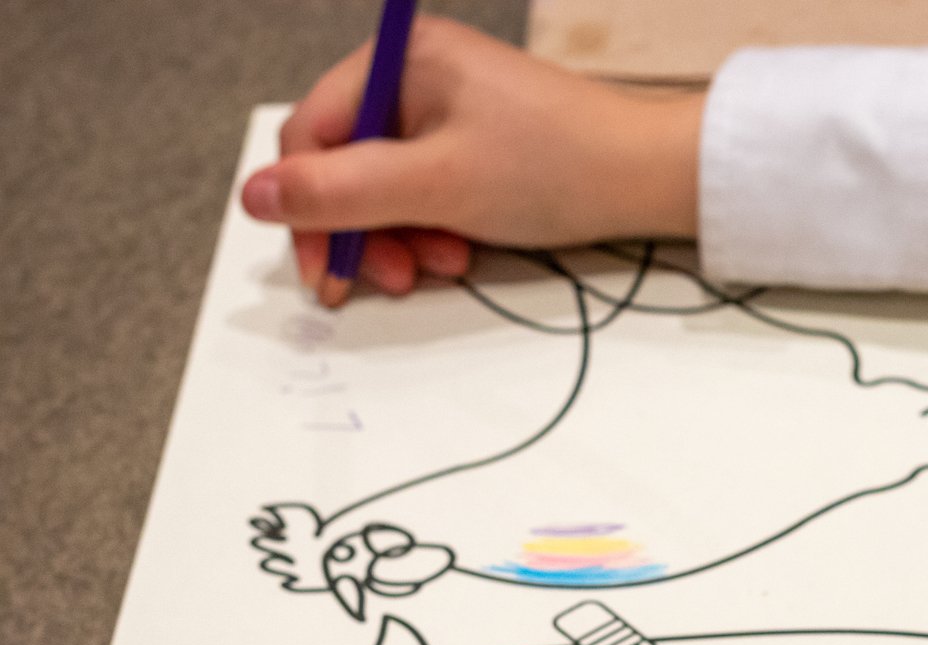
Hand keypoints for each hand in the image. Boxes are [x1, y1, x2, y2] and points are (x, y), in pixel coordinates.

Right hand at [240, 17, 702, 298]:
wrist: (654, 177)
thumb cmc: (555, 168)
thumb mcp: (436, 186)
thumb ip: (340, 193)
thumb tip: (252, 195)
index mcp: (399, 60)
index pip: (311, 136)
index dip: (307, 210)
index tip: (327, 275)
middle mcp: (417, 74)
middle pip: (346, 163)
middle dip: (365, 230)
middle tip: (394, 280)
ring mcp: (450, 109)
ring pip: (388, 186)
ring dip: (403, 238)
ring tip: (445, 266)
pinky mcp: (480, 142)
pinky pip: (429, 190)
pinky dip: (436, 228)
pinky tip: (464, 252)